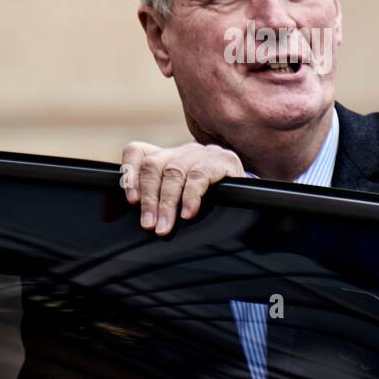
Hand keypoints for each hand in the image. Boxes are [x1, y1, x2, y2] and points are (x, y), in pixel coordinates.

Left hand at [120, 141, 244, 235]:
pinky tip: (188, 214)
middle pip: (154, 166)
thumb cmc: (210, 201)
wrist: (248, 196)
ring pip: (174, 172)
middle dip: (149, 199)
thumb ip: (158, 201)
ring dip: (167, 204)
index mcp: (167, 157)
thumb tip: (134, 220)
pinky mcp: (223, 161)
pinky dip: (191, 197)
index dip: (130, 173)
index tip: (132, 200)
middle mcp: (183, 151)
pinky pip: (200, 176)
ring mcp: (203, 153)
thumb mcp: (179, 198)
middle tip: (149, 225)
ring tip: (164, 227)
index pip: (137, 151)